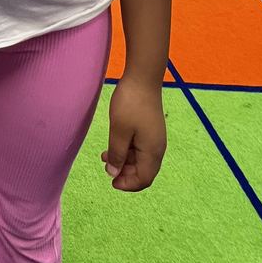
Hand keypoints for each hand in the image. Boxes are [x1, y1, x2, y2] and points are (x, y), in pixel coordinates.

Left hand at [101, 77, 166, 191]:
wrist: (142, 78)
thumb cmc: (130, 103)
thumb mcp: (119, 130)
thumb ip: (116, 154)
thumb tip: (113, 174)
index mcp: (152, 151)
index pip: (144, 179)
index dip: (128, 184)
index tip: (111, 181)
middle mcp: (157, 148)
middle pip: (143, 172)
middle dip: (125, 174)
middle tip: (106, 169)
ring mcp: (154, 138)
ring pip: (140, 160)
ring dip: (123, 161)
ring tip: (104, 156)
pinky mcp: (150, 130)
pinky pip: (139, 148)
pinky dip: (126, 150)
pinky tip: (112, 146)